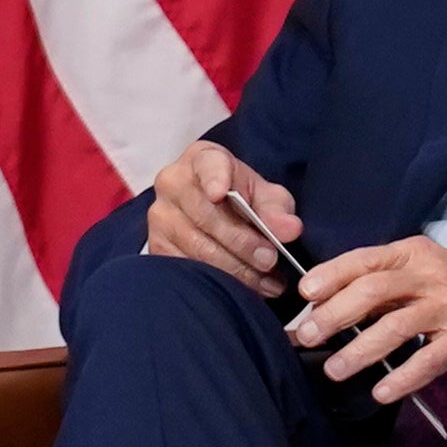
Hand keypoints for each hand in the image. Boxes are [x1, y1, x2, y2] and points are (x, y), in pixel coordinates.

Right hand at [142, 141, 302, 296]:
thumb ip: (278, 211)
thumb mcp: (266, 197)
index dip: (214, 178)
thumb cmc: (242, 199)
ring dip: (235, 268)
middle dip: (241, 241)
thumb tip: (289, 230)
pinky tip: (243, 288)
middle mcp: (173, 183)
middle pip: (205, 215)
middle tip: (270, 260)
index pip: (207, 165)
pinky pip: (186, 268)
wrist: (213, 213)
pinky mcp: (156, 246)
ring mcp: (160, 216)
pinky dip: (217, 282)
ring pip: (196, 247)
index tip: (221, 193)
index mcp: (202, 159)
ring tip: (266, 281)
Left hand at [286, 236, 446, 404]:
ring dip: (359, 350)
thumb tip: (327, 305)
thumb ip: (382, 285)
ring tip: (333, 369)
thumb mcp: (423, 273)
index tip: (304, 295)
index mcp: (414, 253)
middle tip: (306, 337)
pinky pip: (427, 360)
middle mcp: (431, 276)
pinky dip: (401, 378)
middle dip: (334, 315)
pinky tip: (380, 391)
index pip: (365, 260)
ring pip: (395, 327)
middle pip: (373, 291)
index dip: (331, 276)